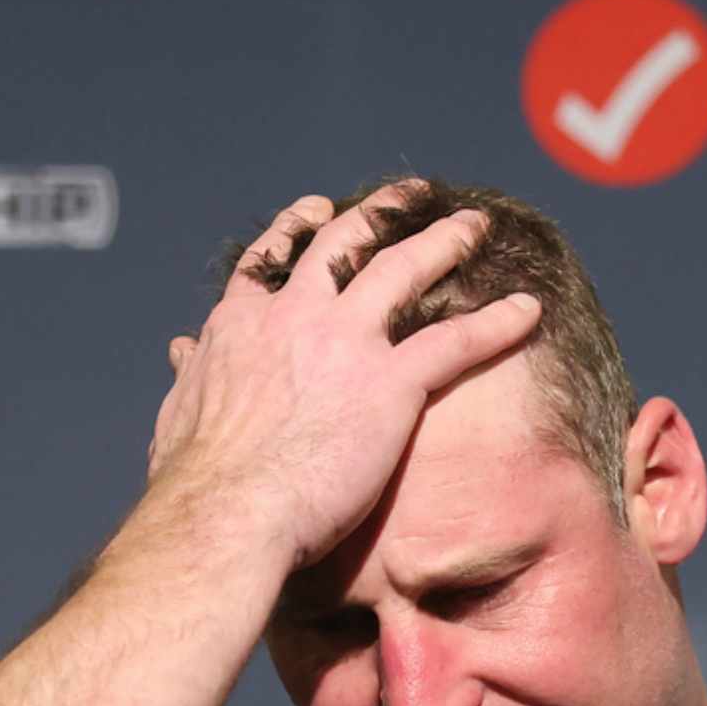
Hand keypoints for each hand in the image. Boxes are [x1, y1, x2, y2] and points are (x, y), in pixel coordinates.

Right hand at [145, 185, 541, 570]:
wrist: (227, 509)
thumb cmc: (195, 480)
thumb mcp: (178, 412)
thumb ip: (190, 374)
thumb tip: (182, 352)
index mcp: (242, 324)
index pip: (273, 260)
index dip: (298, 229)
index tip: (319, 212)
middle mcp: (297, 315)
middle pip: (345, 246)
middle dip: (381, 215)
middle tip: (411, 196)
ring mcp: (347, 343)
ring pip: (405, 270)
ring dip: (445, 242)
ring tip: (474, 227)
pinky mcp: (391, 384)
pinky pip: (456, 341)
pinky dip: (496, 323)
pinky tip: (528, 311)